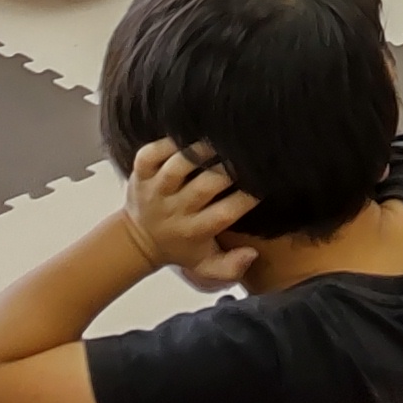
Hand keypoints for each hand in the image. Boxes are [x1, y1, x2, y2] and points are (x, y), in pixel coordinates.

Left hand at [120, 138, 261, 290]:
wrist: (138, 240)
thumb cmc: (181, 247)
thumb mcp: (206, 266)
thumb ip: (231, 267)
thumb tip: (252, 254)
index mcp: (196, 230)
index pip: (227, 212)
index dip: (249, 196)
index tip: (263, 183)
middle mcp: (177, 209)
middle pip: (206, 186)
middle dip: (229, 169)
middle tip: (245, 155)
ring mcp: (157, 190)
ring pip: (178, 166)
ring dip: (200, 151)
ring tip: (220, 140)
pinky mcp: (140, 173)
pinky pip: (150, 154)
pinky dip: (166, 142)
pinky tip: (185, 135)